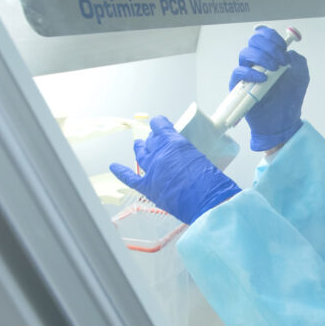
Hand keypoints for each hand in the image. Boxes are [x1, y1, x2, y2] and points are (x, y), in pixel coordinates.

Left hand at [109, 115, 241, 224]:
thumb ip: (188, 154)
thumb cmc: (211, 181)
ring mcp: (152, 170)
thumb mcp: (201, 157)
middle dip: (153, 139)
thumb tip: (185, 158)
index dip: (160, 124)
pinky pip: (130, 178)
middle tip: (156, 140)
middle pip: (151, 141)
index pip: (160, 126)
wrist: (207, 201)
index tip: (161, 124)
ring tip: (139, 145)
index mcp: (174, 143)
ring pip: (140, 154)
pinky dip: (121, 172)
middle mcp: (159, 154)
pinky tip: (114, 167)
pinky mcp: (148, 187)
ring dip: (139, 149)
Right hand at [229, 26, 309, 150]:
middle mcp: (257, 62)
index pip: (264, 36)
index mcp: (270, 56)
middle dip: (269, 46)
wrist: (283, 122)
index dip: (272, 36)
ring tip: (274, 69)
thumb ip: (298, 61)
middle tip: (281, 60)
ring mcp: (248, 73)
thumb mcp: (301, 77)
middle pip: (254, 41)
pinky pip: (239, 72)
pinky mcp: (239, 86)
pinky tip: (263, 78)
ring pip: (246, 53)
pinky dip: (250, 72)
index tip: (283, 46)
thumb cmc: (290, 99)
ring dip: (261, 57)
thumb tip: (289, 52)